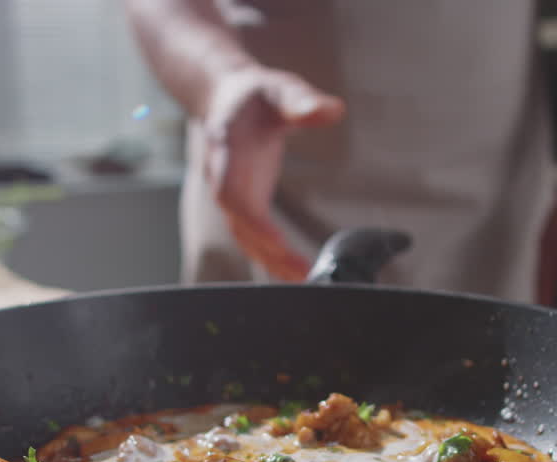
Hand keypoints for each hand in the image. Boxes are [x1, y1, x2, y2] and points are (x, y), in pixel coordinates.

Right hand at [202, 67, 343, 280]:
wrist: (228, 98)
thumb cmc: (255, 95)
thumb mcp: (279, 89)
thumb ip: (302, 102)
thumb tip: (333, 110)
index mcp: (226, 150)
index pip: (231, 192)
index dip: (251, 219)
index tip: (276, 239)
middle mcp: (222, 177)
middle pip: (238, 224)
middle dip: (266, 250)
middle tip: (301, 270)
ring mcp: (231, 193)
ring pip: (244, 235)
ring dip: (270, 259)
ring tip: (302, 277)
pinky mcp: (244, 202)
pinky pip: (253, 234)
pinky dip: (271, 254)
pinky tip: (294, 269)